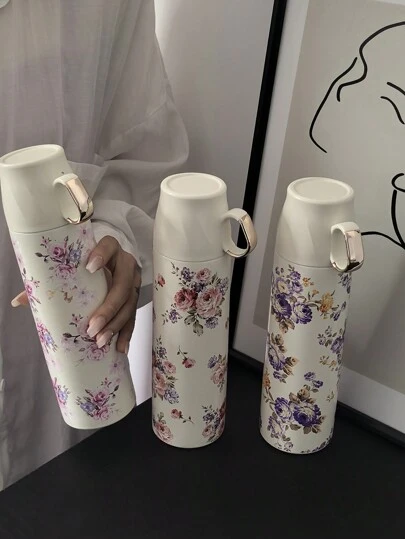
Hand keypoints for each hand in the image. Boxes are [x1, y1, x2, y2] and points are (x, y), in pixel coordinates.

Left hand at [11, 235, 140, 354]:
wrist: (113, 257)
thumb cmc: (87, 260)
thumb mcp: (73, 264)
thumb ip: (49, 279)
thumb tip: (19, 301)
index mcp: (110, 247)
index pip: (108, 246)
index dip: (101, 255)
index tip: (90, 267)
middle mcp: (126, 263)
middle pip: (122, 285)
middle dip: (108, 308)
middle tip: (92, 328)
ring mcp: (134, 280)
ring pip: (129, 304)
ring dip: (116, 325)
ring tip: (101, 341)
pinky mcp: (135, 296)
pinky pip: (133, 316)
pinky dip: (127, 333)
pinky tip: (120, 347)